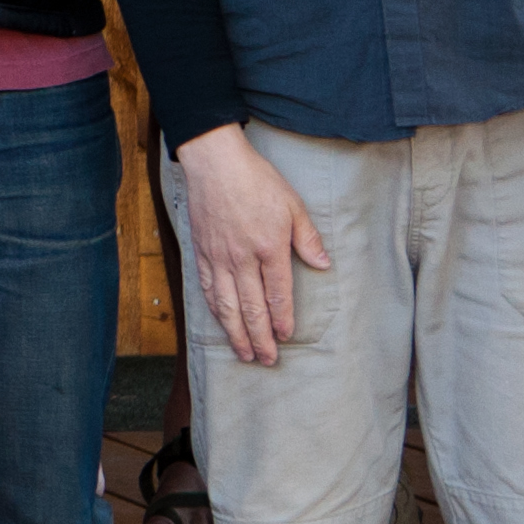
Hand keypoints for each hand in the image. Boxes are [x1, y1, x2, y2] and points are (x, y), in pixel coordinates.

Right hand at [174, 125, 332, 367]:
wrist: (214, 163)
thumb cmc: (257, 180)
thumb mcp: (293, 204)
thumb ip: (307, 238)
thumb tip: (323, 264)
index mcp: (269, 247)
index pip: (277, 294)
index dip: (281, 319)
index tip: (285, 337)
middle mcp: (242, 258)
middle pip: (251, 308)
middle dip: (259, 338)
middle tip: (266, 360)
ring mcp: (218, 257)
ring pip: (227, 305)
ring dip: (235, 332)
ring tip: (243, 352)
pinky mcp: (201, 252)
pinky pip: (208, 288)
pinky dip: (215, 310)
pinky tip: (221, 322)